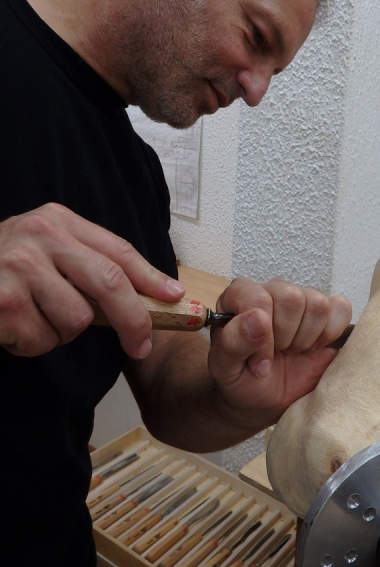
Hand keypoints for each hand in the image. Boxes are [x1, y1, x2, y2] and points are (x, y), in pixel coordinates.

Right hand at [0, 203, 184, 357]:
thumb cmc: (4, 268)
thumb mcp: (45, 250)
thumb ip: (88, 264)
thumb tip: (150, 295)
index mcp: (58, 221)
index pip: (118, 250)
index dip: (151, 278)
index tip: (175, 298)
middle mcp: (40, 236)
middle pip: (110, 282)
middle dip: (134, 320)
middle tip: (140, 345)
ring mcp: (19, 267)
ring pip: (76, 320)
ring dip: (61, 332)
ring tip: (35, 317)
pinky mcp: (2, 302)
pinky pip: (42, 339)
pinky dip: (33, 344)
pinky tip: (14, 327)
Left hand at [207, 277, 351, 429]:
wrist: (264, 399)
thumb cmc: (241, 378)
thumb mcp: (225, 368)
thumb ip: (233, 342)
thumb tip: (258, 318)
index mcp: (240, 296)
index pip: (260, 299)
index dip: (264, 336)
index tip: (259, 364)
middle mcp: (271, 290)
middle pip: (292, 298)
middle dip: (286, 337)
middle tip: (277, 354)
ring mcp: (301, 299)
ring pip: (317, 303)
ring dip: (307, 337)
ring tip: (293, 351)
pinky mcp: (326, 312)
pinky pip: (340, 308)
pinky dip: (330, 334)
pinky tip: (313, 347)